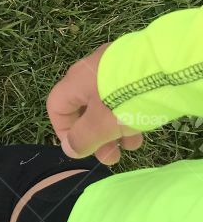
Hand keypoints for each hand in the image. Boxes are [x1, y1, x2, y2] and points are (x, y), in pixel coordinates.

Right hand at [46, 43, 143, 165]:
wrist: (165, 68)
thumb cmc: (124, 99)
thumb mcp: (100, 126)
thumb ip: (82, 139)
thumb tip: (69, 148)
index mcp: (75, 81)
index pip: (57, 108)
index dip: (65, 132)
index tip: (83, 150)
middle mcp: (91, 69)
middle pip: (85, 108)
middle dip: (97, 137)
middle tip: (112, 156)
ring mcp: (114, 65)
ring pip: (108, 103)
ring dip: (116, 129)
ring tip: (133, 146)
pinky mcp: (136, 65)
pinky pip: (125, 93)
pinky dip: (129, 112)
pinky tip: (144, 124)